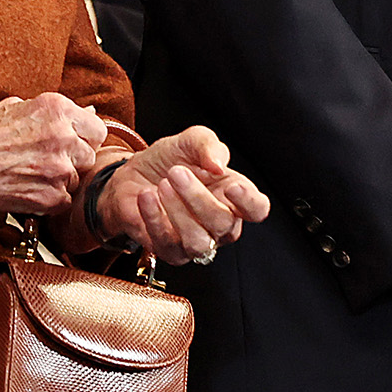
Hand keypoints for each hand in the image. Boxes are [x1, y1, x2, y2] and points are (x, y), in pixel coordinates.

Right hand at [0, 93, 107, 214]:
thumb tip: (86, 112)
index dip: (84, 136)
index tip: (74, 141)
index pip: (96, 126)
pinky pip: (64, 201)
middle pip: (90, 154)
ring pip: (77, 178)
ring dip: (62, 179)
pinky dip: (51, 199)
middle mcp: (62, 136)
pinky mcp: (48, 198)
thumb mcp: (16, 108)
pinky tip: (30, 189)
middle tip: (49, 160)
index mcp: (56, 108)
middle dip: (74, 158)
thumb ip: (55, 112)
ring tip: (33, 174)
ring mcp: (57, 169)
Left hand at [96, 125, 269, 263]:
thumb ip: (207, 145)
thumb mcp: (190, 140)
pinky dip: (155, 218)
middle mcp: (219, 223)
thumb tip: (218, 164)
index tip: (232, 187)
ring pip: (198, 241)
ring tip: (162, 184)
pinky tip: (147, 197)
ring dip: (178, 212)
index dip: (250, 202)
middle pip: (223, 224)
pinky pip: (166, 244)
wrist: (134, 174)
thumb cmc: (171, 159)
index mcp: (233, 195)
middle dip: (198, 198)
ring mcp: (196, 241)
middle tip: (176, 172)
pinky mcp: (170, 251)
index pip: (256, 208)